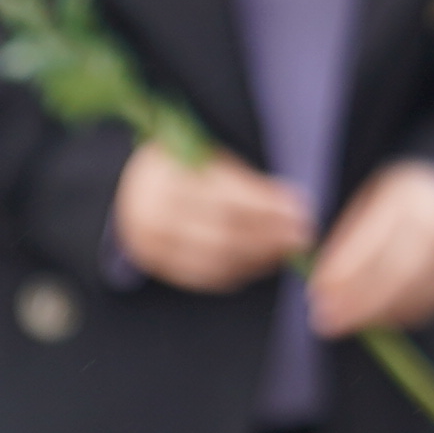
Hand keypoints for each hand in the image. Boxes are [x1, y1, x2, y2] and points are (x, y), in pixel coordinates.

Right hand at [115, 143, 312, 291]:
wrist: (132, 181)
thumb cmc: (185, 164)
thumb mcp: (210, 156)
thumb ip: (245, 181)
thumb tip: (290, 208)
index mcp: (168, 171)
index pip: (227, 197)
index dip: (267, 207)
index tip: (300, 211)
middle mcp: (153, 209)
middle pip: (223, 232)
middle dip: (269, 236)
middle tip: (301, 236)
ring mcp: (149, 240)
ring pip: (215, 258)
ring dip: (258, 258)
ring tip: (285, 250)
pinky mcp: (154, 262)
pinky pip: (201, 276)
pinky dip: (235, 272)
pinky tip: (259, 263)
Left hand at [305, 160, 433, 338]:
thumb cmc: (401, 201)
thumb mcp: (371, 203)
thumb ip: (348, 242)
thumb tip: (325, 287)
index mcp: (408, 195)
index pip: (373, 241)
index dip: (343, 272)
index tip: (316, 293)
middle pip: (397, 273)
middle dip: (358, 302)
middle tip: (326, 320)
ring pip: (413, 294)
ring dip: (375, 313)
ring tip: (345, 320)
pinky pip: (429, 304)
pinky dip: (397, 315)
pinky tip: (375, 315)